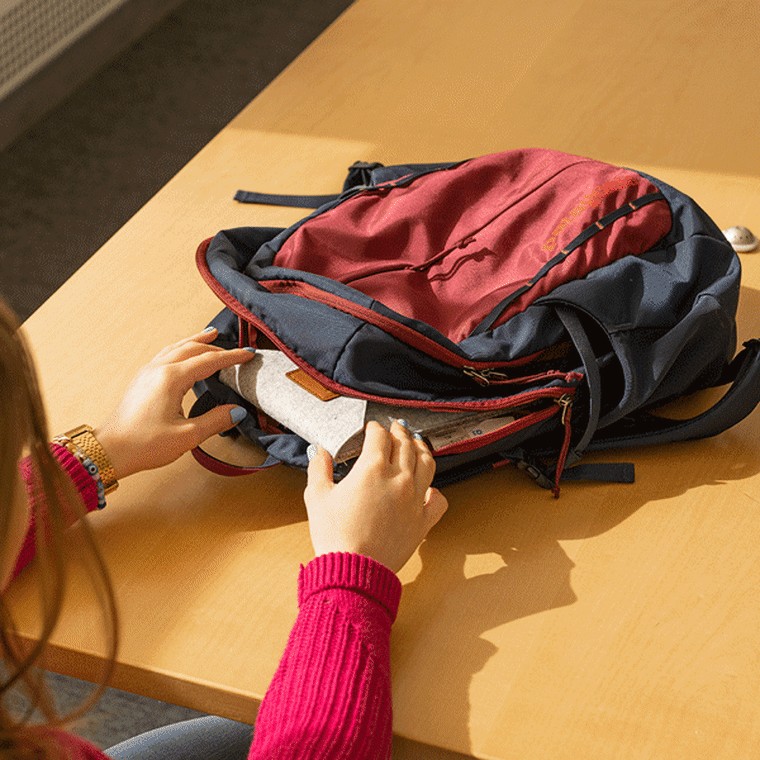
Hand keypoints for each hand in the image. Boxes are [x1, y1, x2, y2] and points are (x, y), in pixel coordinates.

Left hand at [94, 327, 254, 479]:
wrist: (110, 450)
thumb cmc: (144, 444)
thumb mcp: (187, 435)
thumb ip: (215, 420)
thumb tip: (236, 411)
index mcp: (171, 379)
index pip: (209, 360)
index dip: (232, 357)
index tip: (249, 355)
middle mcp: (159, 369)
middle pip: (193, 348)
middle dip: (217, 347)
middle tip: (236, 350)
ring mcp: (148, 372)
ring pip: (177, 347)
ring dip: (196, 341)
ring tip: (210, 335)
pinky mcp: (142, 380)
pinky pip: (165, 354)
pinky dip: (181, 348)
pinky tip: (183, 353)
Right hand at [304, 420, 448, 572]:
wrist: (354, 570)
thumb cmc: (335, 536)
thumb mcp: (317, 496)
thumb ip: (319, 468)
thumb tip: (320, 451)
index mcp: (372, 469)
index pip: (379, 436)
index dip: (375, 428)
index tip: (371, 428)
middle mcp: (398, 479)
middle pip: (405, 444)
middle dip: (399, 432)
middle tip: (395, 428)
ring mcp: (414, 500)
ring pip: (426, 464)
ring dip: (421, 449)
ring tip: (417, 444)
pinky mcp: (422, 521)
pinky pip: (438, 500)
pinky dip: (435, 491)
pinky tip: (429, 488)